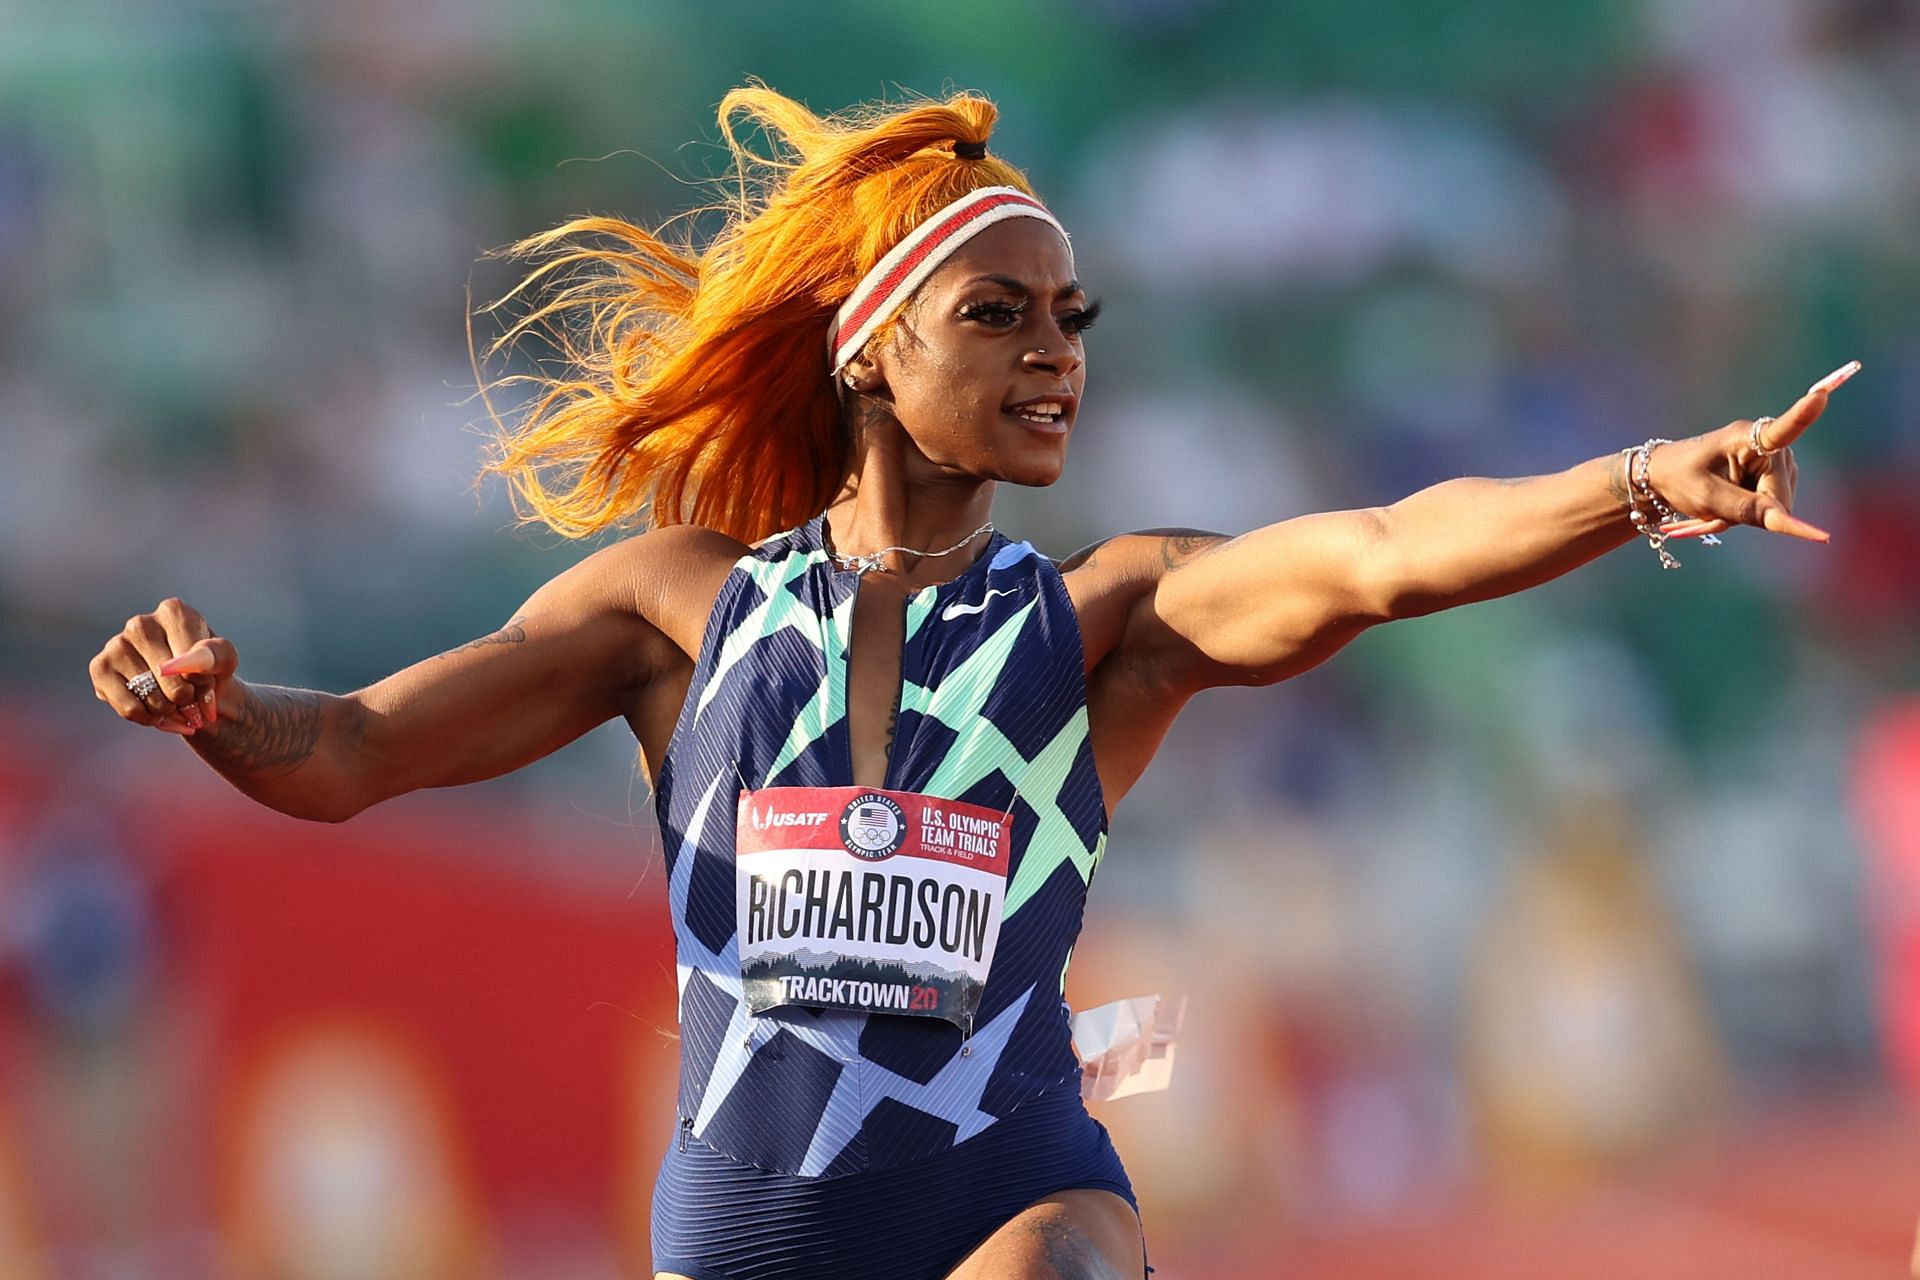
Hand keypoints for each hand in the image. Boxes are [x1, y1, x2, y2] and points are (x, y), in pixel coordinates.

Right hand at [88, 597, 239, 736]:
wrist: (193, 692)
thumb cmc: (209, 671)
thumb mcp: (225, 661)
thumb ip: (215, 656)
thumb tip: (184, 663)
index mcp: (174, 612)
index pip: (191, 657)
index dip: (203, 680)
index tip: (208, 683)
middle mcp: (140, 624)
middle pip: (168, 677)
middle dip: (187, 698)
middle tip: (193, 700)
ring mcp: (116, 644)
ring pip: (150, 695)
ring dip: (170, 712)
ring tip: (177, 706)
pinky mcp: (99, 669)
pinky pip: (130, 708)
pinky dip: (151, 719)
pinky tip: (158, 714)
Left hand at [1646, 360, 1858, 542]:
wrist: (1666, 478)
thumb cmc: (1681, 479)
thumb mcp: (1705, 496)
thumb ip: (1743, 508)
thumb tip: (1783, 520)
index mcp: (1748, 437)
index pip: (1782, 429)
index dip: (1804, 414)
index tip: (1820, 395)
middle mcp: (1771, 446)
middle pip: (1780, 496)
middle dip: (1751, 513)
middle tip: (1715, 513)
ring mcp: (1778, 462)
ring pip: (1777, 507)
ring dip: (1747, 515)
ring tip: (1719, 506)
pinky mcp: (1777, 477)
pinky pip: (1772, 509)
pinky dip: (1748, 515)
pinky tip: (1727, 509)